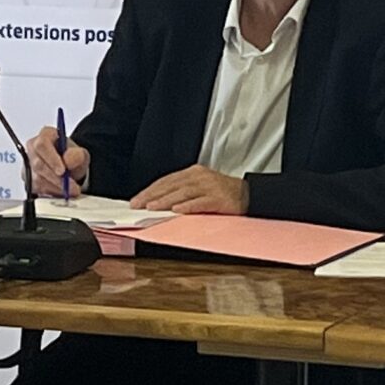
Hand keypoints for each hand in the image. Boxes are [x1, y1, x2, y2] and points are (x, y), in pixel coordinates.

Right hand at [27, 124, 90, 197]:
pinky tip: (61, 191)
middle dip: (56, 178)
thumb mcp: (80, 154)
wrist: (70, 168)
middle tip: (70, 186)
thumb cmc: (72, 157)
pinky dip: (51, 192)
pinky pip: (36, 189)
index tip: (63, 171)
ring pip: (37, 179)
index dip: (51, 159)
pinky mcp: (28, 179)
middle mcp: (33, 148)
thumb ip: (76, 155)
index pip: (42, 145)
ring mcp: (28, 164)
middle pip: (38, 164)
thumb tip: (67, 161)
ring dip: (55, 187)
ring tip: (70, 190)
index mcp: (45, 135)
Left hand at [134, 164, 248, 215]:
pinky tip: (177, 211)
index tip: (136, 200)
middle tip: (137, 205)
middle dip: (152, 196)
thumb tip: (158, 202)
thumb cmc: (222, 193)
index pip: (166, 180)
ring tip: (152, 208)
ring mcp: (209, 187)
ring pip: (182, 193)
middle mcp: (199, 177)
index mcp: (193, 172)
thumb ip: (181, 191)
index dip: (150, 190)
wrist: (248, 195)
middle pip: (171, 185)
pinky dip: (187, 206)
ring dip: (165, 201)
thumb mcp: (200, 187)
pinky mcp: (218, 198)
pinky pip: (200, 202)